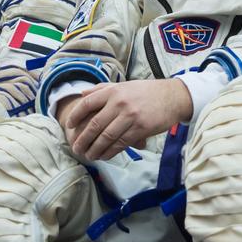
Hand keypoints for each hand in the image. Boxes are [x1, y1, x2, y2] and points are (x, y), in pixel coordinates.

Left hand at [61, 78, 192, 160]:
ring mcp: (130, 116)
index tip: (69, 126)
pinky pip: (121, 143)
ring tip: (88, 155)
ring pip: (106, 137)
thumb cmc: (147, 92)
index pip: (87, 103)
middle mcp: (120, 102)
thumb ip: (102, 89)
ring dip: (95, 149)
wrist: (173, 97)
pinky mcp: (140, 129)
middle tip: (76, 148)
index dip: (75, 116)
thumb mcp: (124, 85)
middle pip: (95, 124)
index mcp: (114, 91)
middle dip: (83, 139)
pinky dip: (110, 152)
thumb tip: (82, 94)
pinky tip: (104, 156)